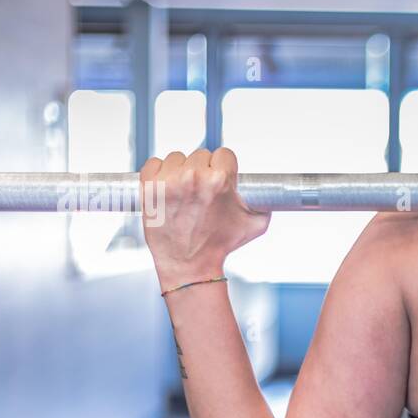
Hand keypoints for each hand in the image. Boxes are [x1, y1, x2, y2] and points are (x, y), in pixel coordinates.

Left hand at [138, 148, 268, 291]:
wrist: (189, 264)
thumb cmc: (219, 245)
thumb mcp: (255, 225)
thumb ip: (265, 202)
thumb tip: (268, 192)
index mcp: (220, 180)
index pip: (224, 154)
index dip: (223, 167)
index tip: (219, 179)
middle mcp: (194, 177)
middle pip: (200, 154)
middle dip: (203, 170)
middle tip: (202, 191)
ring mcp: (169, 181)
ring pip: (177, 158)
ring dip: (180, 171)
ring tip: (184, 193)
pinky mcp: (149, 187)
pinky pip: (154, 163)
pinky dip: (159, 173)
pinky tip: (166, 188)